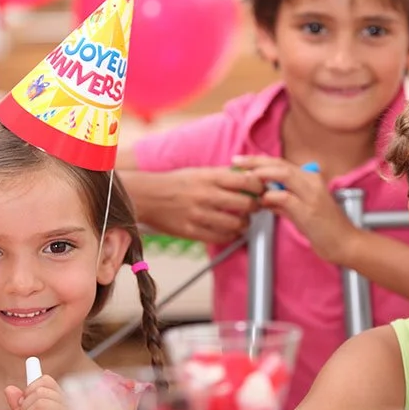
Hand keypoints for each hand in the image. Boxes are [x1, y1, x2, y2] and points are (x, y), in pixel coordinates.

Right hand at [126, 167, 263, 244]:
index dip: (261, 188)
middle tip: (255, 208)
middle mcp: (206, 195)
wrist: (146, 196)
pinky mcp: (191, 231)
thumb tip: (249, 177)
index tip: (262, 191)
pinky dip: (230, 236)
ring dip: (245, 224)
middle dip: (256, 207)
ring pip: (236, 224)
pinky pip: (220, 237)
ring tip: (243, 221)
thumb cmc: (175, 183)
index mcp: (210, 177)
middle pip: (246, 204)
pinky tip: (230, 231)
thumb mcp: (200, 172)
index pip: (247, 181)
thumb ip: (223, 175)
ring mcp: (199, 214)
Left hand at [232, 155, 360, 263]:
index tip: (241, 161)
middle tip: (237, 161)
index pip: (281, 164)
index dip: (260, 161)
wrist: (345, 243)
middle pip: (280, 164)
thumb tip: (264, 197)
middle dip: (256, 161)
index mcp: (310, 178)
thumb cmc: (324, 228)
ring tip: (245, 178)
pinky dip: (271, 197)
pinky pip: (286, 198)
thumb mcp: (300, 212)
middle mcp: (312, 181)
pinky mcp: (310, 211)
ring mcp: (312, 195)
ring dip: (262, 174)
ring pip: (283, 174)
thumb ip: (283, 202)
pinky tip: (261, 201)